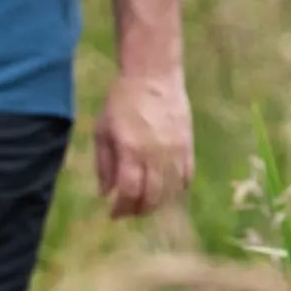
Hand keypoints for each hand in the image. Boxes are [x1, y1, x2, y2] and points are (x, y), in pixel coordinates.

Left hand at [94, 64, 192, 218]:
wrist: (153, 76)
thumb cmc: (122, 102)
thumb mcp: (102, 130)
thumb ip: (104, 164)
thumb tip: (105, 193)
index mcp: (131, 150)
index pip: (129, 191)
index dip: (121, 208)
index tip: (113, 214)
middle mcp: (155, 154)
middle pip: (151, 197)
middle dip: (138, 211)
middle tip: (128, 212)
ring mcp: (175, 152)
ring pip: (170, 192)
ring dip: (157, 204)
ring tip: (144, 205)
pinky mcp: (188, 147)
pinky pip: (186, 178)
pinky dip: (176, 191)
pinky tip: (165, 192)